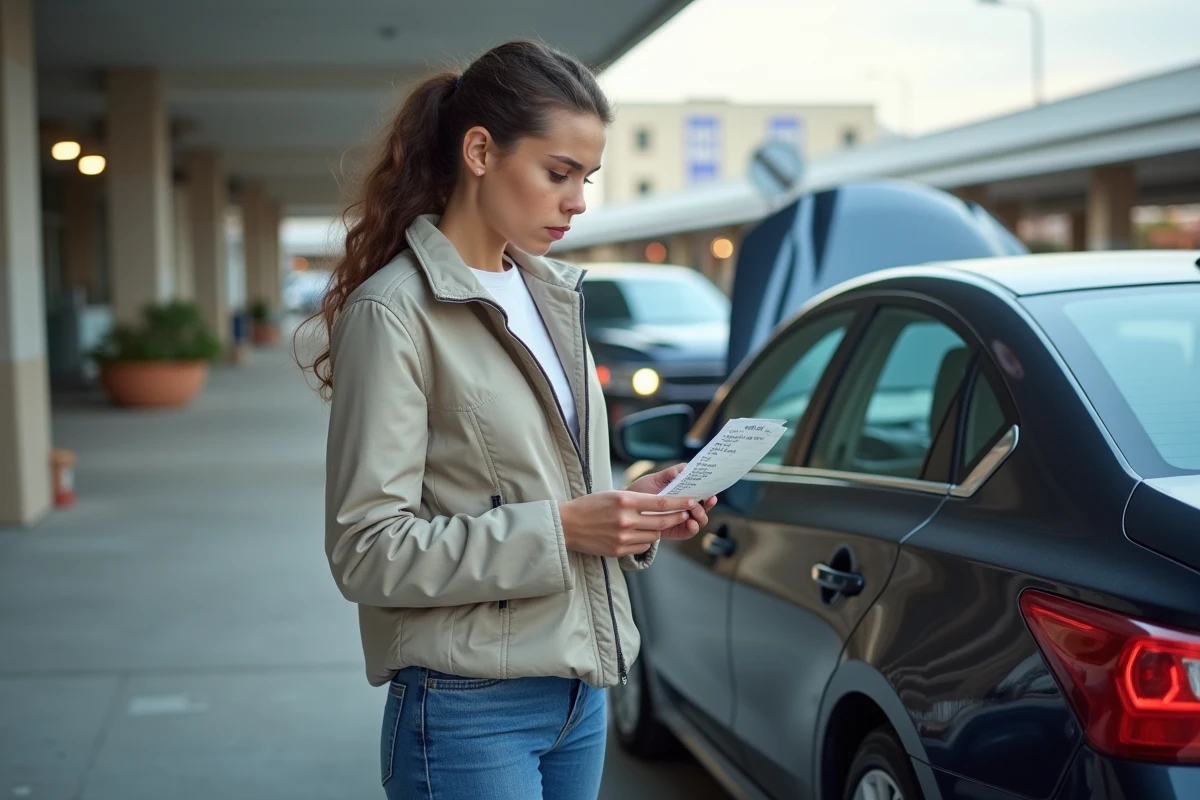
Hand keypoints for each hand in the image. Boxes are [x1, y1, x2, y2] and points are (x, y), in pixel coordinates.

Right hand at [558, 491, 699, 557]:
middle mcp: (626, 520)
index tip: (692, 501)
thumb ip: (635, 500)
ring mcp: (623, 537)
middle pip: (662, 521)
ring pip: (654, 534)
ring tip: (660, 522)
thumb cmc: (589, 506)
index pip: (661, 503)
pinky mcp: (619, 550)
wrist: (567, 525)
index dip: (680, 503)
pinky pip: (642, 545)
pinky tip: (642, 533)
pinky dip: (647, 539)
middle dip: (677, 517)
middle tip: (685, 513)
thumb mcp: (613, 495)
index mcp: (625, 501)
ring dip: (660, 528)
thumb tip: (661, 504)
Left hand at [626, 463, 717, 539]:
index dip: (709, 492)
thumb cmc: (641, 491)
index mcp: (684, 492)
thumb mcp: (655, 479)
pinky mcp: (676, 530)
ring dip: (701, 516)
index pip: (702, 492)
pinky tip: (691, 523)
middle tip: (703, 503)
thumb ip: (669, 474)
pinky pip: (689, 531)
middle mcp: (686, 505)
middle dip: (706, 506)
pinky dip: (693, 528)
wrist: (626, 508)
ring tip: (694, 513)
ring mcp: (682, 518)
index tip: (712, 493)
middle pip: (704, 507)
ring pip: (699, 520)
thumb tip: (684, 469)